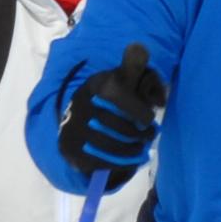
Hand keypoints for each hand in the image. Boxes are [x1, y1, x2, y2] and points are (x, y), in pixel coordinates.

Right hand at [55, 43, 163, 179]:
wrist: (77, 121)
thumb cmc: (108, 100)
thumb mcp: (120, 79)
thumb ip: (135, 67)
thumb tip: (144, 58)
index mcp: (95, 85)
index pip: (121, 99)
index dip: (141, 113)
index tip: (150, 119)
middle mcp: (81, 105)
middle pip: (119, 126)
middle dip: (139, 134)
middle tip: (148, 136)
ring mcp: (74, 128)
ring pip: (112, 145)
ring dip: (131, 150)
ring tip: (140, 148)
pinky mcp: (71, 149)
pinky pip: (100, 161)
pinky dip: (118, 163)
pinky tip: (128, 160)